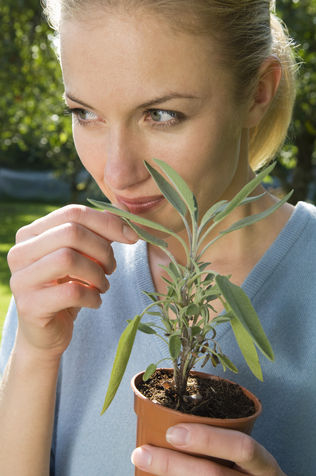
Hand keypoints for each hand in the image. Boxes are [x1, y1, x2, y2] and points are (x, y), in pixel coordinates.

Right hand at [8, 204, 137, 359]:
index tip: (132, 237)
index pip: (72, 213)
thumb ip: (98, 234)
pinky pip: (70, 292)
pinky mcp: (29, 306)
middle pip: (71, 232)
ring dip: (97, 274)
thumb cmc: (67, 288)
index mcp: (32, 234)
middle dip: (102, 250)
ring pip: (68, 259)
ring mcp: (21, 279)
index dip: (107, 222)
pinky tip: (95, 302)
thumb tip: (126, 219)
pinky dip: (92, 297)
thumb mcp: (83, 257)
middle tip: (111, 268)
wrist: (47, 332)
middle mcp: (20, 252)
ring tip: (103, 286)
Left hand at [131, 423, 285, 474]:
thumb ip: (223, 442)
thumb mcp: (248, 458)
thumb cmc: (250, 473)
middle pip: (212, 474)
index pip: (242, 447)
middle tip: (143, 452)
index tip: (173, 432)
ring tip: (143, 462)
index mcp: (264, 465)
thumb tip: (173, 424)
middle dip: (172, 464)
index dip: (208, 439)